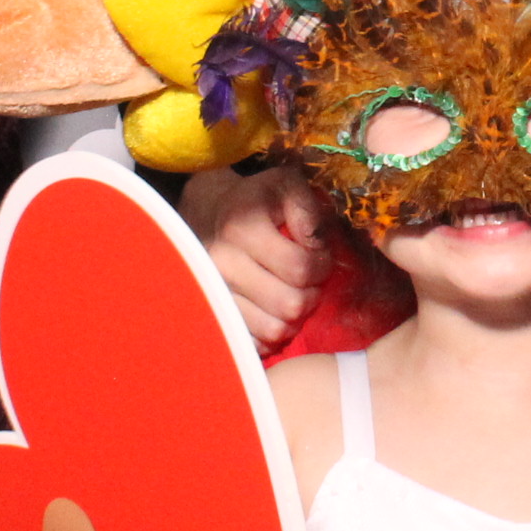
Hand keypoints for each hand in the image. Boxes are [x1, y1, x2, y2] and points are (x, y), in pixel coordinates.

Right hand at [184, 164, 333, 347]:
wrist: (209, 213)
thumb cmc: (255, 201)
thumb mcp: (285, 187)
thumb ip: (308, 208)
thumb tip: (316, 246)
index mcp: (241, 230)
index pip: (300, 268)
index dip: (321, 265)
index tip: (318, 257)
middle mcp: (221, 265)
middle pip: (290, 305)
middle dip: (311, 294)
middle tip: (308, 281)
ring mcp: (213, 295)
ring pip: (274, 330)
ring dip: (294, 318)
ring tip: (293, 295)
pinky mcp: (212, 316)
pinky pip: (255, 344)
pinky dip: (272, 334)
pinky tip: (274, 312)